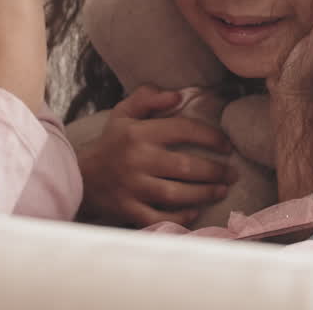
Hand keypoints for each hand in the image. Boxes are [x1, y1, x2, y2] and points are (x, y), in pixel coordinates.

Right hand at [78, 85, 238, 227]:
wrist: (81, 175)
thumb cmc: (111, 142)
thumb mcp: (124, 113)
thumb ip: (149, 98)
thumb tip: (178, 95)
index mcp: (139, 133)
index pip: (183, 130)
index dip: (210, 136)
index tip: (226, 145)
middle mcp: (137, 159)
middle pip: (185, 166)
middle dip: (215, 171)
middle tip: (232, 173)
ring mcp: (132, 187)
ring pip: (176, 193)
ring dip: (204, 193)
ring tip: (221, 190)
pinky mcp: (127, 209)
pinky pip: (158, 217)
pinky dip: (179, 217)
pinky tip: (194, 212)